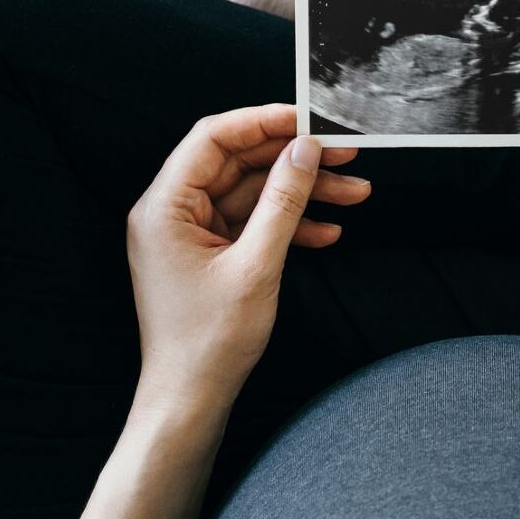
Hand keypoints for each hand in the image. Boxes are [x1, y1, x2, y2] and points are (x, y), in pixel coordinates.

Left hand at [125, 104, 368, 415]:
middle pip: (238, 164)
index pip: (213, 139)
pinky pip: (252, 225)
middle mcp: (171, 213)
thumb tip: (305, 150)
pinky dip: (289, 225)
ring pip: (253, 195)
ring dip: (302, 194)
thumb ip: (283, 202)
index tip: (309, 118)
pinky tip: (329, 232)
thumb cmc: (209, 342)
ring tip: (355, 193)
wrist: (190, 400)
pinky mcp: (210, 256)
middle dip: (294, 160)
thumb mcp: (257, 266)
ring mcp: (191, 235)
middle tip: (346, 154)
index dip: (263, 122)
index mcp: (164, 207)